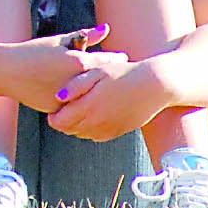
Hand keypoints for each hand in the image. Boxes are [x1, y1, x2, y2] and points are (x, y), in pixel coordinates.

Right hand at [4, 24, 112, 113]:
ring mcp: (69, 99)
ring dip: (102, 95)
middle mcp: (77, 82)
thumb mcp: (60, 41)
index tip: (123, 59)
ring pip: (93, 99)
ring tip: (109, 91)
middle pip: (105, 82)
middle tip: (122, 75)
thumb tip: (107, 28)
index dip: (117, 60)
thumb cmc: (34, 52)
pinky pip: (78, 109)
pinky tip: (93, 104)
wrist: (8, 71)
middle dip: (113, 79)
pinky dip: (85, 106)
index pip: (108, 61)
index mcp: (79, 62)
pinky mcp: (60, 111)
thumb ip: (85, 36)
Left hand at [46, 53, 163, 140]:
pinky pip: (97, 136)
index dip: (53, 117)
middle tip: (65, 109)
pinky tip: (95, 115)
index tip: (54, 108)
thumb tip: (58, 97)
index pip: (60, 122)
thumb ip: (76, 85)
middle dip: (63, 122)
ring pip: (83, 135)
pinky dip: (91, 129)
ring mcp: (109, 129)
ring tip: (80, 110)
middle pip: (69, 131)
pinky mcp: (119, 132)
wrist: (154, 86)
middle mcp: (97, 122)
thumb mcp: (98, 71)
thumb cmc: (124, 73)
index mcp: (89, 106)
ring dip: (76, 126)